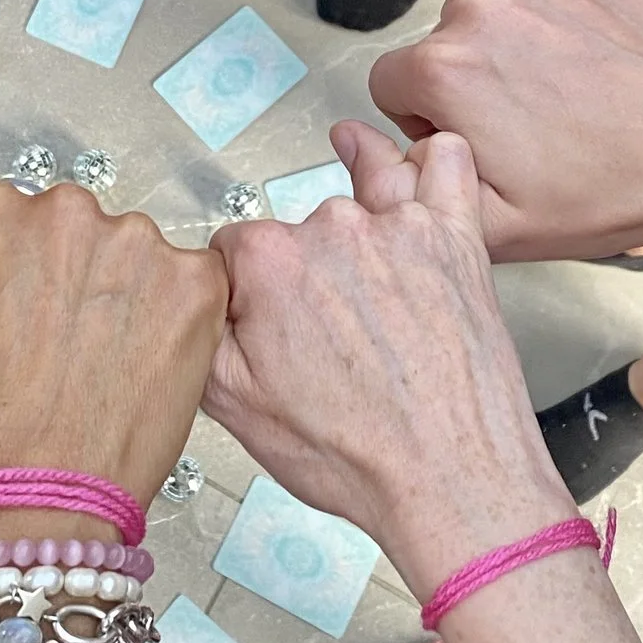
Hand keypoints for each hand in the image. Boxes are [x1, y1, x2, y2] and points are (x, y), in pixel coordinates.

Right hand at [0, 182, 227, 505]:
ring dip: (122, 300)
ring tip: (97, 371)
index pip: (10, 221)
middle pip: (73, 234)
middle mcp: (62, 211)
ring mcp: (134, 245)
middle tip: (54, 354)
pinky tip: (142, 370)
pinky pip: (190, 287)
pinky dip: (174, 322)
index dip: (13, 276)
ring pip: (132, 260)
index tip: (13, 320)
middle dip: (69, 281)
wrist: (24, 508)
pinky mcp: (192, 286)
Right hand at [207, 126, 573, 596]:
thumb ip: (198, 334)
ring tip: (355, 206)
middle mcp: (332, 230)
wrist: (449, 482)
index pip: (232, 247)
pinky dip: (429, 160)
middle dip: (301, 263)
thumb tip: (186, 298)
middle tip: (319, 325)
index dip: (239, 284)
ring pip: (367, 181)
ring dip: (358, 189)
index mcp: (270, 265)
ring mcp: (400, 228)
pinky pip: (447, 165)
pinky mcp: (456, 238)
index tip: (253, 316)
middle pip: (299, 223)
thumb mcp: (234, 409)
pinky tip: (416, 167)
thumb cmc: (355, 455)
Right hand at [368, 0, 642, 259]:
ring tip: (550, 62)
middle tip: (525, 111)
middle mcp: (476, 11)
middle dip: (466, 73)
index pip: (391, 82)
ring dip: (496, 17)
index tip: (473, 135)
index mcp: (445, 75)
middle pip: (436, 36)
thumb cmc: (606, 191)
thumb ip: (401, 183)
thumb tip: (346, 140)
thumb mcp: (493, 228)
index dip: (426, 115)